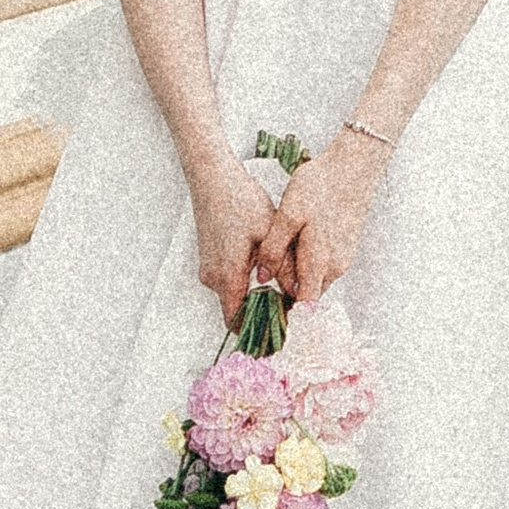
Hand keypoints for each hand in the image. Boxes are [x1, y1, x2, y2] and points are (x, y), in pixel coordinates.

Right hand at [188, 154, 283, 325]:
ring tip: (283, 287)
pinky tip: (266, 268)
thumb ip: (284, 266)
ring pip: (233, 294)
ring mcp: (208, 268)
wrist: (212, 178)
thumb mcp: (270, 232)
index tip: (281, 330)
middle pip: (236, 310)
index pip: (237, 322)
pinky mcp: (209, 258)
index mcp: (227, 276)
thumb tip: (299, 292)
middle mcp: (212, 278)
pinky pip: (228, 280)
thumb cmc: (239, 200)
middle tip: (289, 309)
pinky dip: (246, 282)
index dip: (258, 330)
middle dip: (261, 313)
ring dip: (255, 295)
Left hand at [271, 136, 386, 306]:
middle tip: (258, 293)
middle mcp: (335, 267)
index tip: (264, 321)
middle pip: (307, 296)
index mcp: (319, 263)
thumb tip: (262, 277)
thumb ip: (274, 249)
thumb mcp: (288, 214)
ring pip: (314, 280)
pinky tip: (291, 248)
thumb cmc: (321, 185)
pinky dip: (305, 266)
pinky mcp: (345, 246)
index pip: (304, 308)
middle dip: (285, 299)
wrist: (355, 164)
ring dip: (295, 280)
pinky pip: (321, 266)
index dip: (286, 318)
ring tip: (269, 269)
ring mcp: (342, 257)